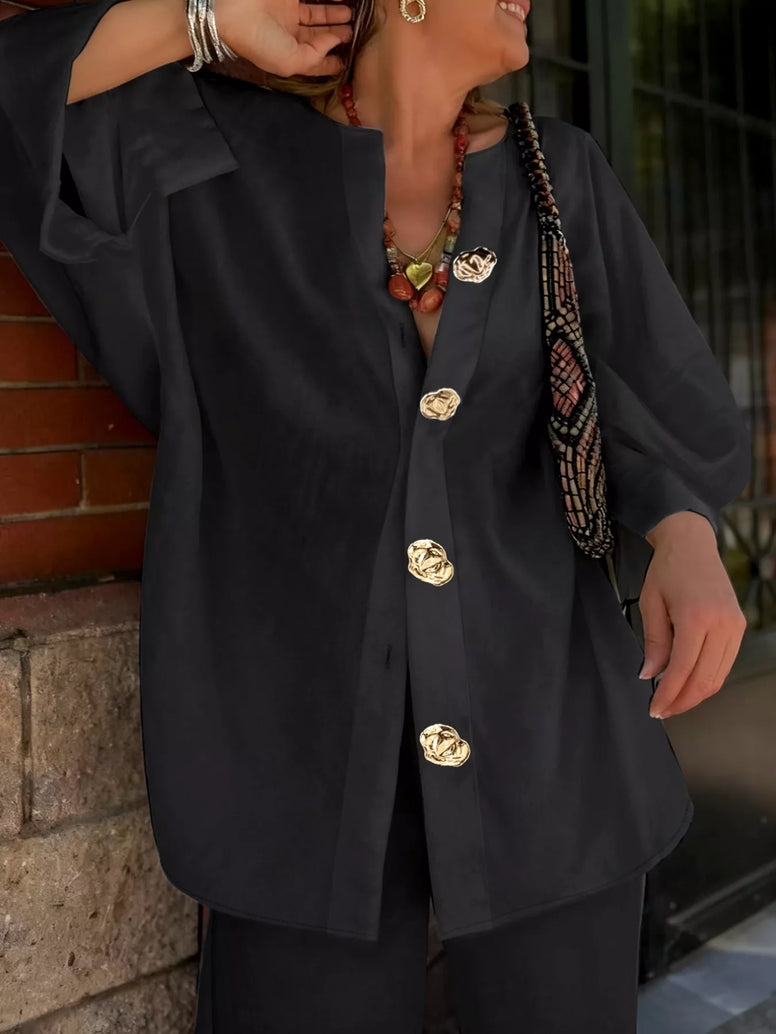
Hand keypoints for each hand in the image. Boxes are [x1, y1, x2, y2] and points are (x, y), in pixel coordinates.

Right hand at [216, 0, 353, 76]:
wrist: (234, 14)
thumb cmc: (261, 43)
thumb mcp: (291, 62)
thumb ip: (316, 57)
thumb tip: (334, 42)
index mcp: (289, 56)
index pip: (314, 61)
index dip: (330, 62)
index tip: (345, 63)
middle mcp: (290, 36)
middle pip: (318, 36)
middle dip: (336, 36)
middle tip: (351, 33)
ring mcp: (288, 14)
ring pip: (317, 15)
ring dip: (334, 16)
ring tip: (349, 16)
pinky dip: (325, 1)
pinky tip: (339, 2)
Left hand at [638, 511, 746, 718]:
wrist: (691, 543)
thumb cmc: (667, 569)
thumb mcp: (650, 604)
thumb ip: (654, 642)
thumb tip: (650, 675)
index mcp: (696, 617)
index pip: (683, 670)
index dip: (668, 694)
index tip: (655, 708)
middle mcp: (721, 623)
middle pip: (705, 680)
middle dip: (682, 701)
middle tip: (663, 710)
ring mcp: (734, 625)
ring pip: (718, 676)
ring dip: (696, 694)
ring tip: (673, 700)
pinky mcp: (738, 625)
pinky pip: (724, 663)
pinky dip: (707, 678)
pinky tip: (689, 681)